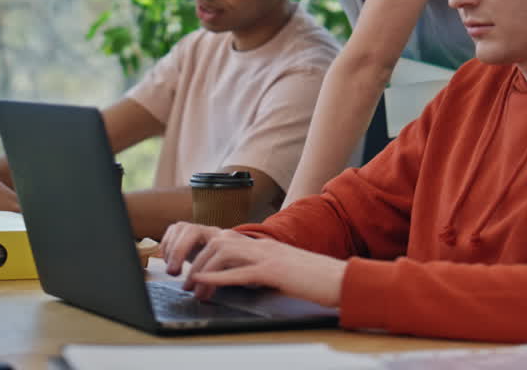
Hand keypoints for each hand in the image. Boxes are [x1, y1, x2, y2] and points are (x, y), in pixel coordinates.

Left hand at [161, 222, 346, 306]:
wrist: (339, 279)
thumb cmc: (314, 279)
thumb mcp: (284, 270)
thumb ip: (263, 269)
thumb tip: (245, 279)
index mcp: (266, 245)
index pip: (227, 240)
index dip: (206, 253)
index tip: (195, 269)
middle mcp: (264, 246)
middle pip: (219, 243)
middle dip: (198, 260)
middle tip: (187, 281)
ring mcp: (269, 256)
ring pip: (224, 253)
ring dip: (203, 270)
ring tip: (193, 286)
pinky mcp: (274, 271)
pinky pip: (240, 272)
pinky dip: (218, 277)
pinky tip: (206, 282)